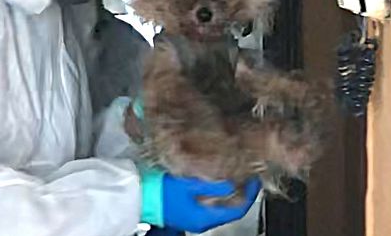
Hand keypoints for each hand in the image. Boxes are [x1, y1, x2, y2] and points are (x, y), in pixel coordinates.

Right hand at [139, 166, 260, 233]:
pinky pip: (205, 199)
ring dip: (225, 187)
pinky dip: (212, 188)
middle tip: (244, 171)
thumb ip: (215, 184)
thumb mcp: (190, 184)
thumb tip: (234, 182)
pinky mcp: (184, 207)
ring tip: (230, 170)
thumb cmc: (159, 190)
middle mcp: (200, 220)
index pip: (239, 208)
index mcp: (205, 218)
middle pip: (229, 206)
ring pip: (218, 202)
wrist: (135, 193)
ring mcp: (192, 215)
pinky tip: (211, 175)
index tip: (254, 177)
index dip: (250, 192)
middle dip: (239, 188)